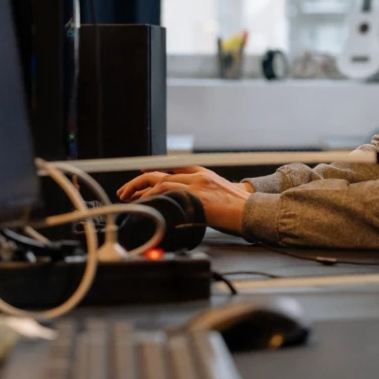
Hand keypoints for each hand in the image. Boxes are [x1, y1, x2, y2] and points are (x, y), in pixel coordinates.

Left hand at [117, 167, 253, 234]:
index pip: (174, 167)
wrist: (252, 210)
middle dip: (139, 181)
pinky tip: (144, 204)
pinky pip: (167, 195)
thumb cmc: (240, 207)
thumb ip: (203, 193)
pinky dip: (152, 198)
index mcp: (203, 174)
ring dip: (140, 190)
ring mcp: (195, 186)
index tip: (141, 171)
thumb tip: (190, 203)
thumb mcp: (221, 192)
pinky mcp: (195, 198)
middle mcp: (197, 177)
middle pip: (161, 174)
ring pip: (160, 182)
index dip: (155, 169)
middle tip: (126, 191)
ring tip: (129, 198)